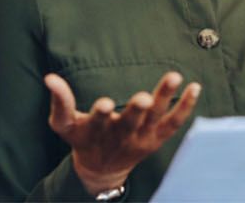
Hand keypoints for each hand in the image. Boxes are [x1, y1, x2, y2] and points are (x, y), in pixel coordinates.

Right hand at [44, 71, 200, 193]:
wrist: (102, 168)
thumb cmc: (82, 139)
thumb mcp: (64, 124)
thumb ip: (59, 101)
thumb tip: (49, 78)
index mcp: (96, 131)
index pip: (98, 122)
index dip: (100, 114)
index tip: (104, 104)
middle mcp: (121, 136)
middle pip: (130, 123)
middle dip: (136, 111)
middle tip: (143, 98)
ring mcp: (142, 138)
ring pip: (155, 119)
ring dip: (165, 98)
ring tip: (174, 77)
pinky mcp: (157, 138)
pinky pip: (174, 123)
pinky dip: (185, 107)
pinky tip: (195, 87)